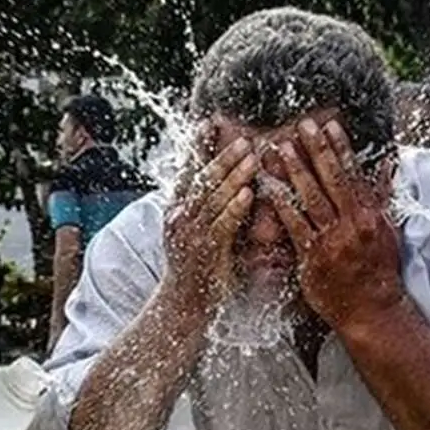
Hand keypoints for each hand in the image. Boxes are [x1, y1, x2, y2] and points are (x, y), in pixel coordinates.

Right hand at [161, 128, 257, 313]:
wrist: (183, 306)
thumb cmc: (197, 268)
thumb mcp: (197, 232)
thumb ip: (209, 208)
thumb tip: (228, 184)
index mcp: (177, 209)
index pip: (189, 171)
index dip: (198, 146)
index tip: (210, 123)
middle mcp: (180, 217)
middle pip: (202, 179)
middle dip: (223, 157)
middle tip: (243, 139)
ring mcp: (191, 234)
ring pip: (213, 198)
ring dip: (233, 175)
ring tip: (252, 157)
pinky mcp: (206, 252)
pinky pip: (221, 224)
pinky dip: (234, 207)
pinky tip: (247, 193)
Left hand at [270, 116, 401, 327]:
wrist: (373, 309)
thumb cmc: (379, 269)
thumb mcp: (388, 230)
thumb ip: (383, 195)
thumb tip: (388, 163)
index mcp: (371, 215)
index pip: (354, 174)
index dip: (340, 148)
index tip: (329, 125)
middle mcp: (353, 224)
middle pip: (332, 180)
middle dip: (316, 150)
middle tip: (302, 125)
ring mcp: (332, 241)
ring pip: (311, 198)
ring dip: (294, 171)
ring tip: (279, 149)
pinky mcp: (312, 258)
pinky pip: (294, 226)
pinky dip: (281, 204)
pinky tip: (268, 187)